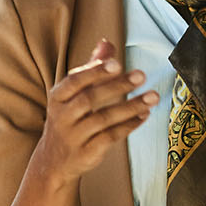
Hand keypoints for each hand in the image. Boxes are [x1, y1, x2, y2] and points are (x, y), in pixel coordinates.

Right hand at [29, 39, 157, 187]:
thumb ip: (91, 69)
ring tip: (152, 96)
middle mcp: (62, 117)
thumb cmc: (68, 120)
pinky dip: (128, 126)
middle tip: (141, 75)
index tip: (116, 63)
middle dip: (117, 86)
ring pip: (103, 119)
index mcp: (58, 98)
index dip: (95, 72)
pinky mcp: (86, 153)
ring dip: (130, 106)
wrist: (53, 162)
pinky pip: (110, 137)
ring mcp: (74, 136)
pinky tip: (144, 116)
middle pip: (90, 99)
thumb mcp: (72, 95)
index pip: (74, 81)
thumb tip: (106, 43)